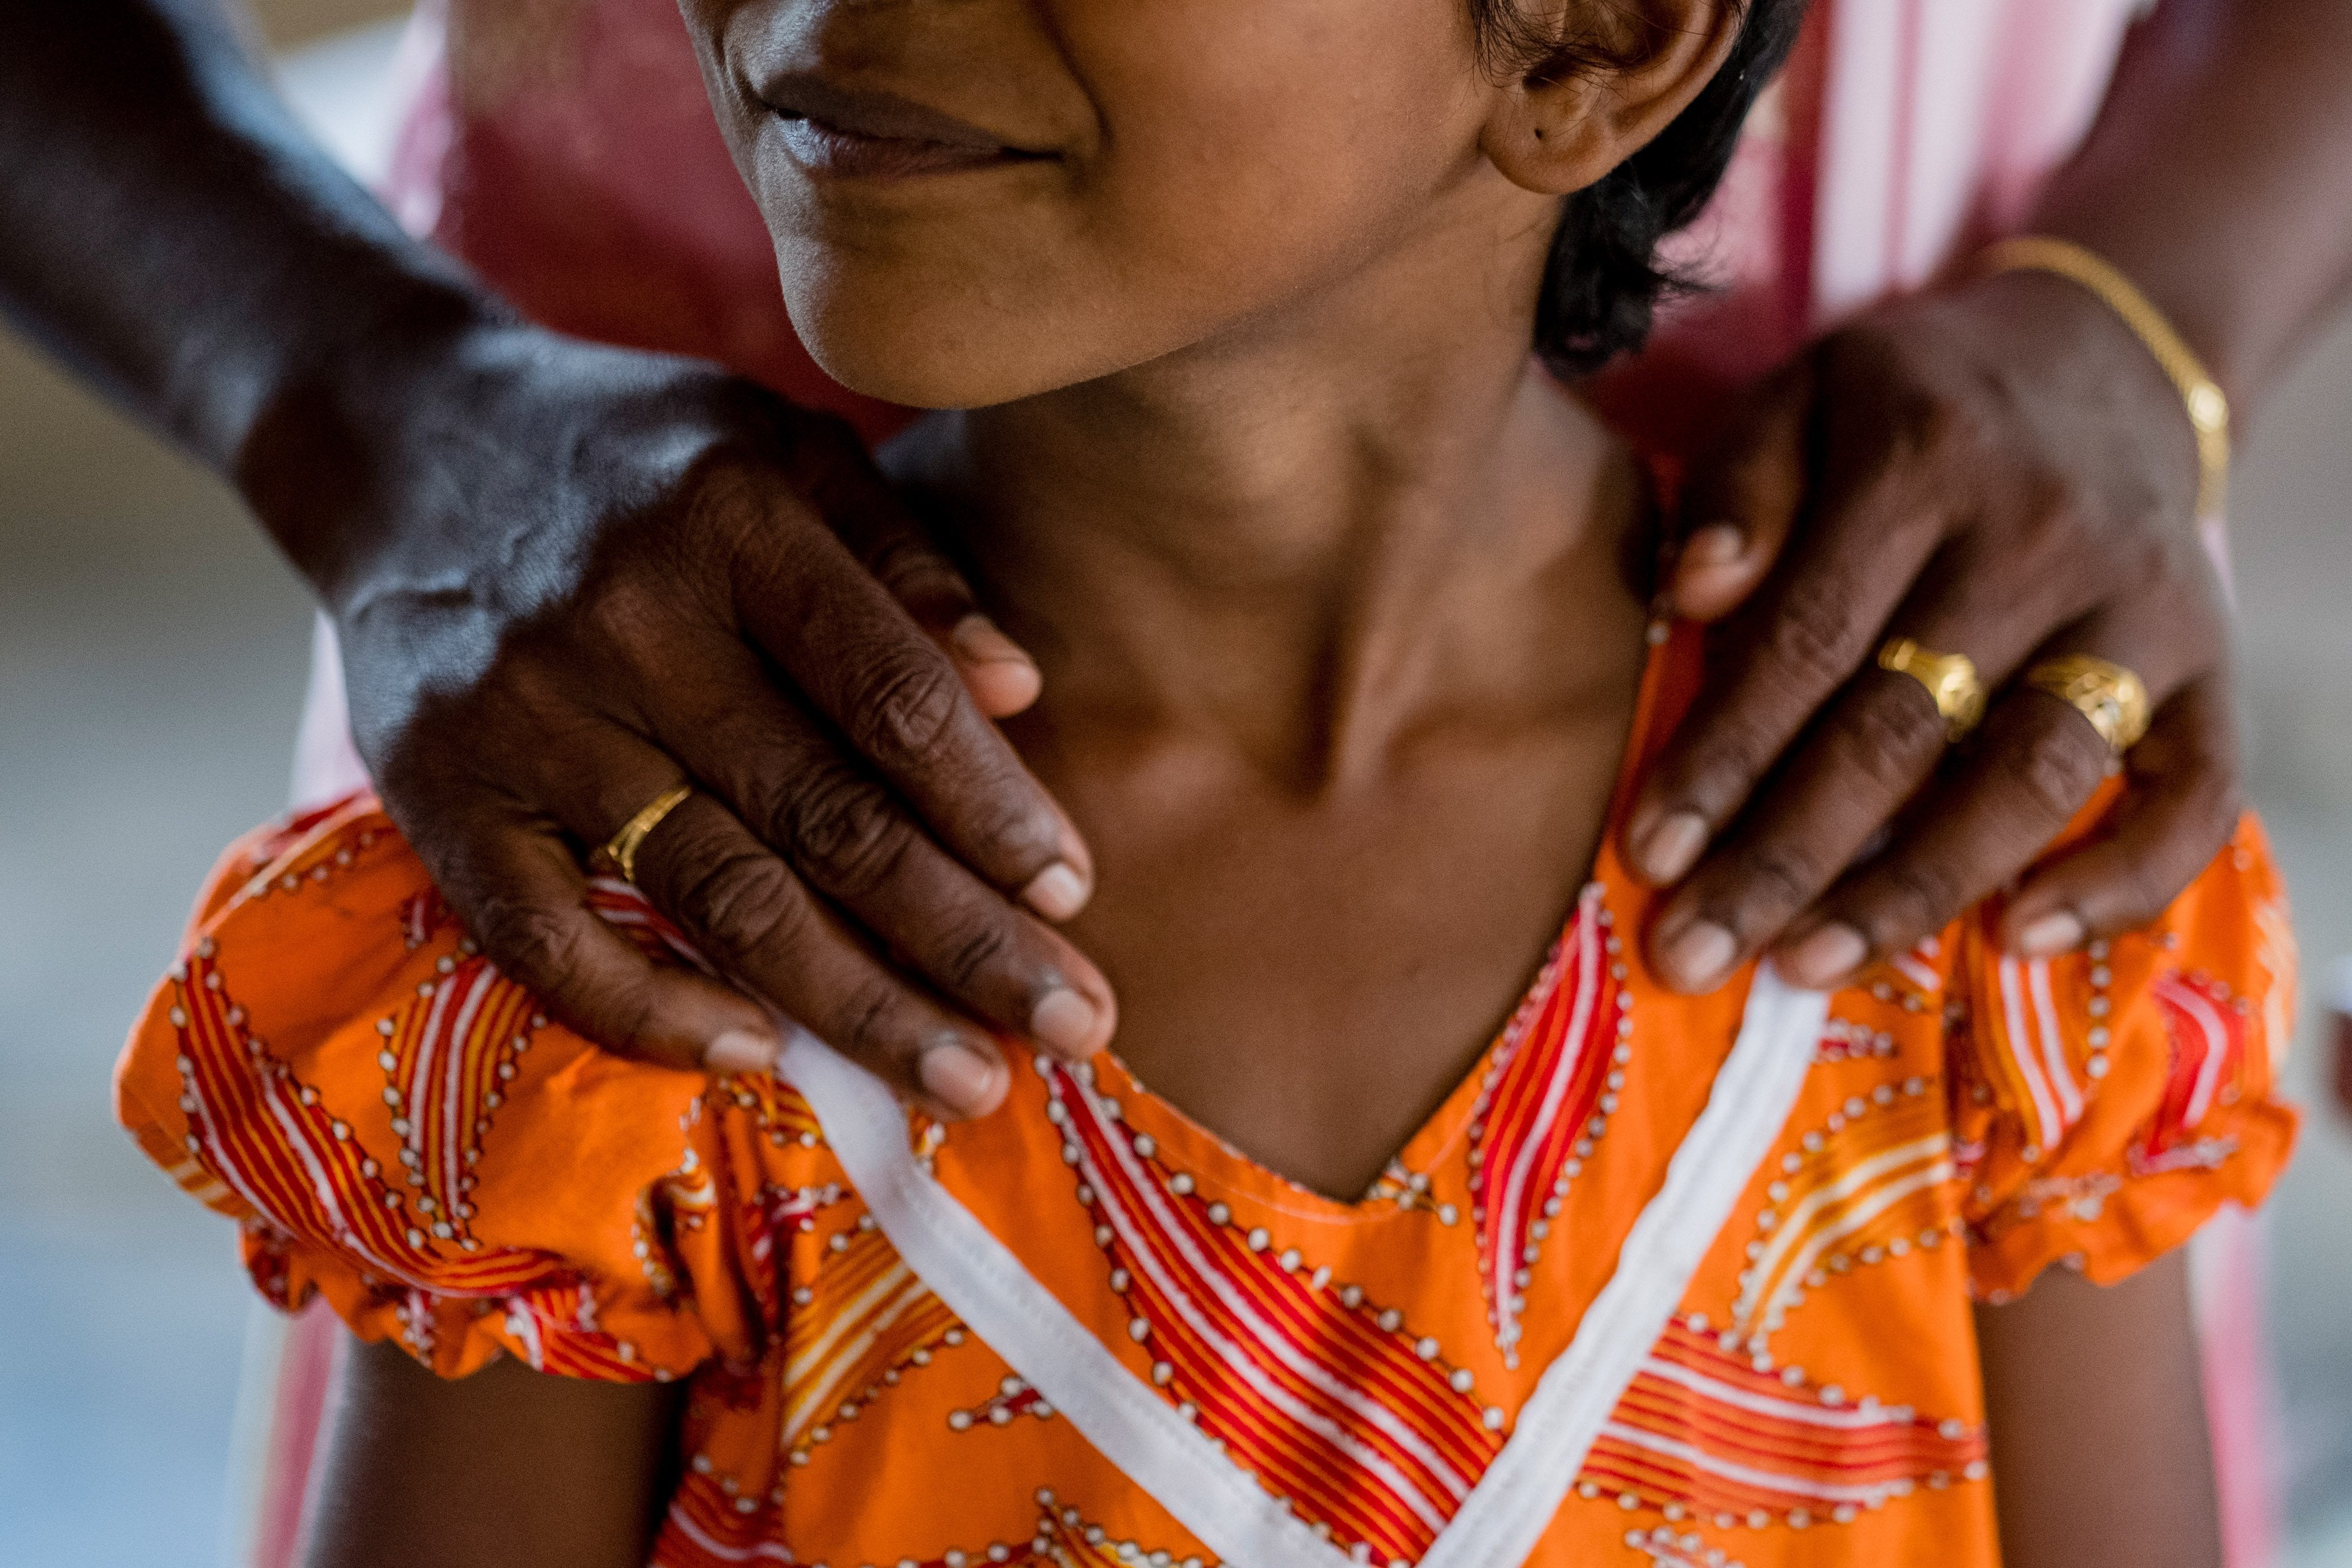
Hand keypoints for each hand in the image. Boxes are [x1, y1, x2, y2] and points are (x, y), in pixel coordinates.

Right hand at [248, 311, 1116, 1118]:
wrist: (403, 440)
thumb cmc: (639, 460)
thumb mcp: (782, 448)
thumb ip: (903, 558)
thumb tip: (1018, 684)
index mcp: (731, 518)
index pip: (890, 694)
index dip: (992, 805)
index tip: (1074, 896)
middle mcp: (625, 620)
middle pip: (825, 813)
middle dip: (962, 939)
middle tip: (1071, 1030)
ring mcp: (524, 715)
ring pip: (716, 892)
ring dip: (854, 1004)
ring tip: (964, 1083)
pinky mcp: (438, 790)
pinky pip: (547, 934)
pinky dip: (651, 1010)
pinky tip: (760, 1060)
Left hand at [1621, 269, 2240, 991]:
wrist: (2104, 355)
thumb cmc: (1913, 403)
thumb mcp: (1803, 391)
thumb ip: (1739, 484)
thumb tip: (1696, 593)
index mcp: (1922, 461)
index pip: (1804, 640)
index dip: (1722, 759)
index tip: (1649, 854)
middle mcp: (2040, 537)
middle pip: (1901, 728)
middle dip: (1786, 857)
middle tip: (1696, 953)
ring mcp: (2143, 605)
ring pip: (2031, 775)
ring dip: (1917, 888)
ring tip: (1809, 964)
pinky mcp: (2213, 663)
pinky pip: (2194, 794)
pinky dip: (2121, 881)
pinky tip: (2019, 941)